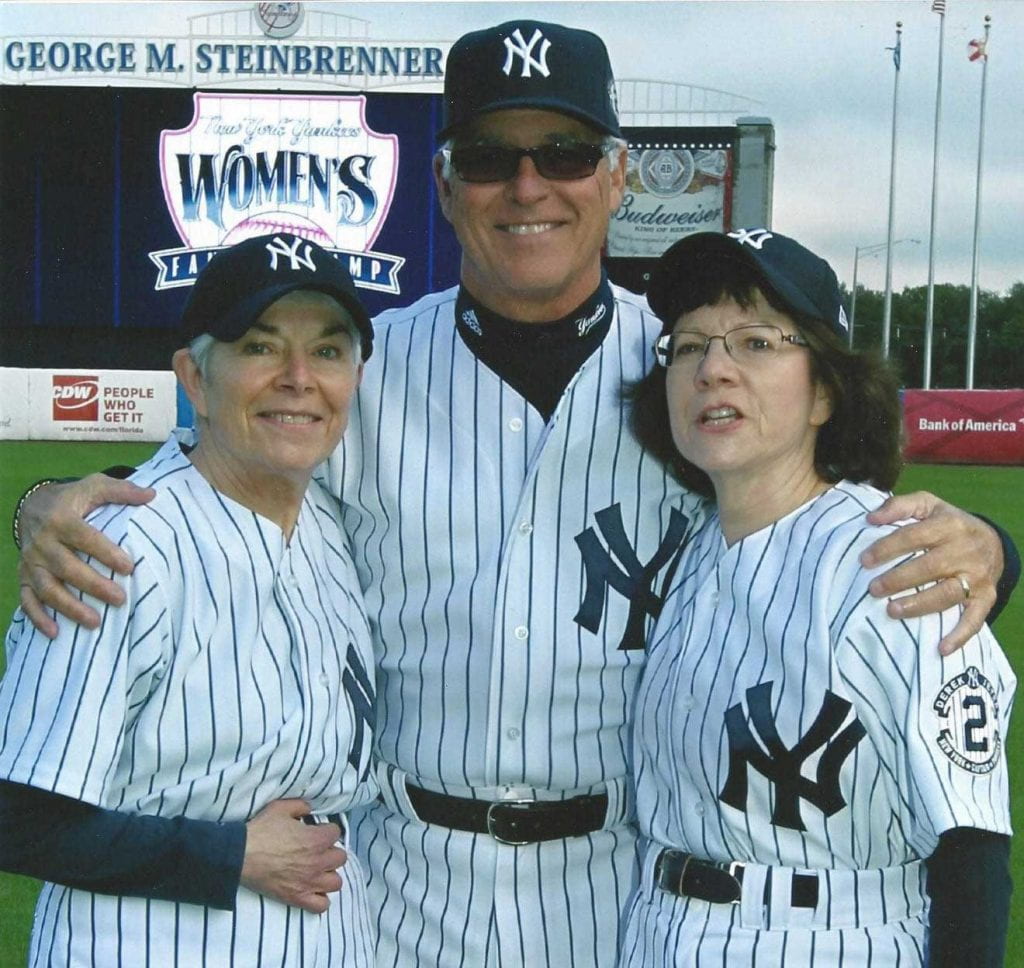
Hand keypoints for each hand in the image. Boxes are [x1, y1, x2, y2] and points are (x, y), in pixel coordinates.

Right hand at [17, 475, 154, 638]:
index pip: (84, 538)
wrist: (33, 505)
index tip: (129, 568)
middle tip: (120, 599)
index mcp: (61, 519)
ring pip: (47, 588)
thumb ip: (122, 490)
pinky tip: (55, 633)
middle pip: (67, 568)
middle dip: (93, 586)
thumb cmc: (73, 498)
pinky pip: (26, 599)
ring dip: (69, 607)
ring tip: (96, 622)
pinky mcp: (24, 576)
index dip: (106, 553)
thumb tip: (152, 494)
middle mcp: (42, 542)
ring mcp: (31, 562)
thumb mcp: (95, 486)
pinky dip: (37, 617)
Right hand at [240, 800, 346, 913]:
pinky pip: (321, 906)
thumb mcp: (280, 808)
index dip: (326, 831)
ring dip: (328, 875)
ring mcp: (309, 882)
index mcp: (316, 839)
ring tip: (317, 871)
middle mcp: (318, 861)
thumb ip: (300, 806)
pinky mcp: (298, 898)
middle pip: (340, 858)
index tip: (316, 832)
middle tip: (317, 851)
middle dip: (330, 852)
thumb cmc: (261, 831)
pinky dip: (320, 900)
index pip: (336, 833)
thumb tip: (309, 809)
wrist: (241, 856)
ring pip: (336, 883)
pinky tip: (312, 891)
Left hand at [861, 491, 1002, 655]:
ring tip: (891, 610)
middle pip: (930, 567)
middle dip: (899, 579)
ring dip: (920, 605)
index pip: (914, 536)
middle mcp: (966, 551)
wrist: (993, 541)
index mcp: (949, 525)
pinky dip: (959, 635)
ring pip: (948, 594)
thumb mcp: (927, 505)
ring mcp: (977, 576)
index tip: (864, 560)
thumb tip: (870, 518)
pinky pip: (975, 619)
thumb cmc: (948, 523)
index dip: (888, 548)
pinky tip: (941, 648)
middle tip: (872, 589)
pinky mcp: (986, 597)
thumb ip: (899, 506)